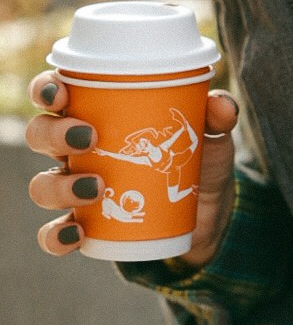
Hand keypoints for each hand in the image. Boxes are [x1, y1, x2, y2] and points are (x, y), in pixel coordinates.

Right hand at [25, 74, 239, 263]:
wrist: (209, 216)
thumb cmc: (198, 161)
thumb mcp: (212, 136)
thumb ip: (217, 116)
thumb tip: (220, 105)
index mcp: (97, 113)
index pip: (56, 93)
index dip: (47, 88)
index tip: (62, 93)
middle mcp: (77, 149)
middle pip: (40, 134)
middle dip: (54, 133)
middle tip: (88, 137)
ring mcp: (77, 189)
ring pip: (42, 184)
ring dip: (59, 185)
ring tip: (96, 187)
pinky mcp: (86, 227)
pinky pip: (54, 234)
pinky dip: (57, 236)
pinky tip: (78, 233)